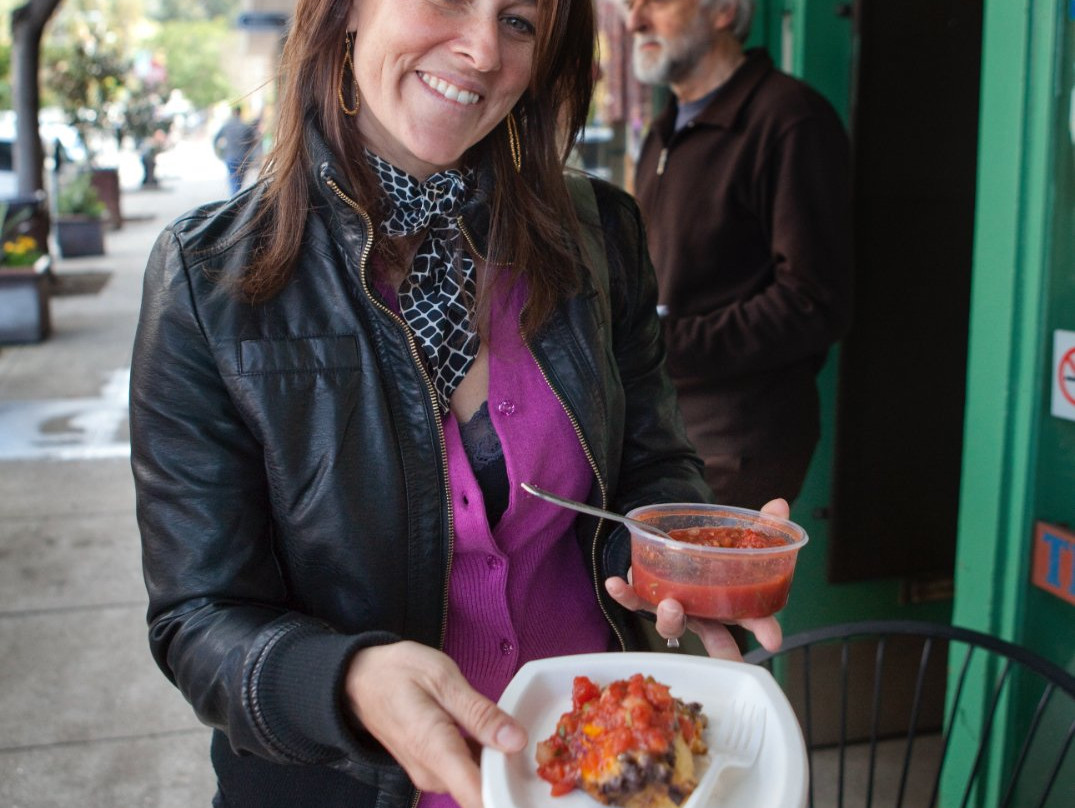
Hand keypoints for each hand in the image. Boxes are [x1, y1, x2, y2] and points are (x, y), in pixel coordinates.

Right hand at [344, 641, 526, 807]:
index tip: (531, 789)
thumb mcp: (443, 678)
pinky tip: (491, 737)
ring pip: (477, 783)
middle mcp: (431, 773)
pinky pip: (466, 774)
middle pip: (483, 790)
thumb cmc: (398, 672)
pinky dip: (483, 760)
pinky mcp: (431, 772)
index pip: (477, 795)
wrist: (359, 680)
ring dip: (498, 765)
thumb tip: (516, 741)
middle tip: (534, 744)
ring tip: (512, 735)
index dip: (508, 796)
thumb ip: (480, 713)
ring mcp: (429, 776)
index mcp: (435, 748)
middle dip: (511, 772)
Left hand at [605, 498, 789, 660]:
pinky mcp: (647, 595)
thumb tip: (780, 507)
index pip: (753, 620)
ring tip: (670, 605)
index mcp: (730, 602)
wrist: (675, 544)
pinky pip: (634, 599)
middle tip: (727, 654)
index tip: (773, 640)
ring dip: (670, 618)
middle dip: (722, 649)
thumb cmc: (711, 552)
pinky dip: (624, 594)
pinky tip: (614, 583)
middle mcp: (703, 612)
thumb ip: (761, 525)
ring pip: (672, 624)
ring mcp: (675, 607)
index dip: (765, 630)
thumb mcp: (739, 537)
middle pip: (714, 637)